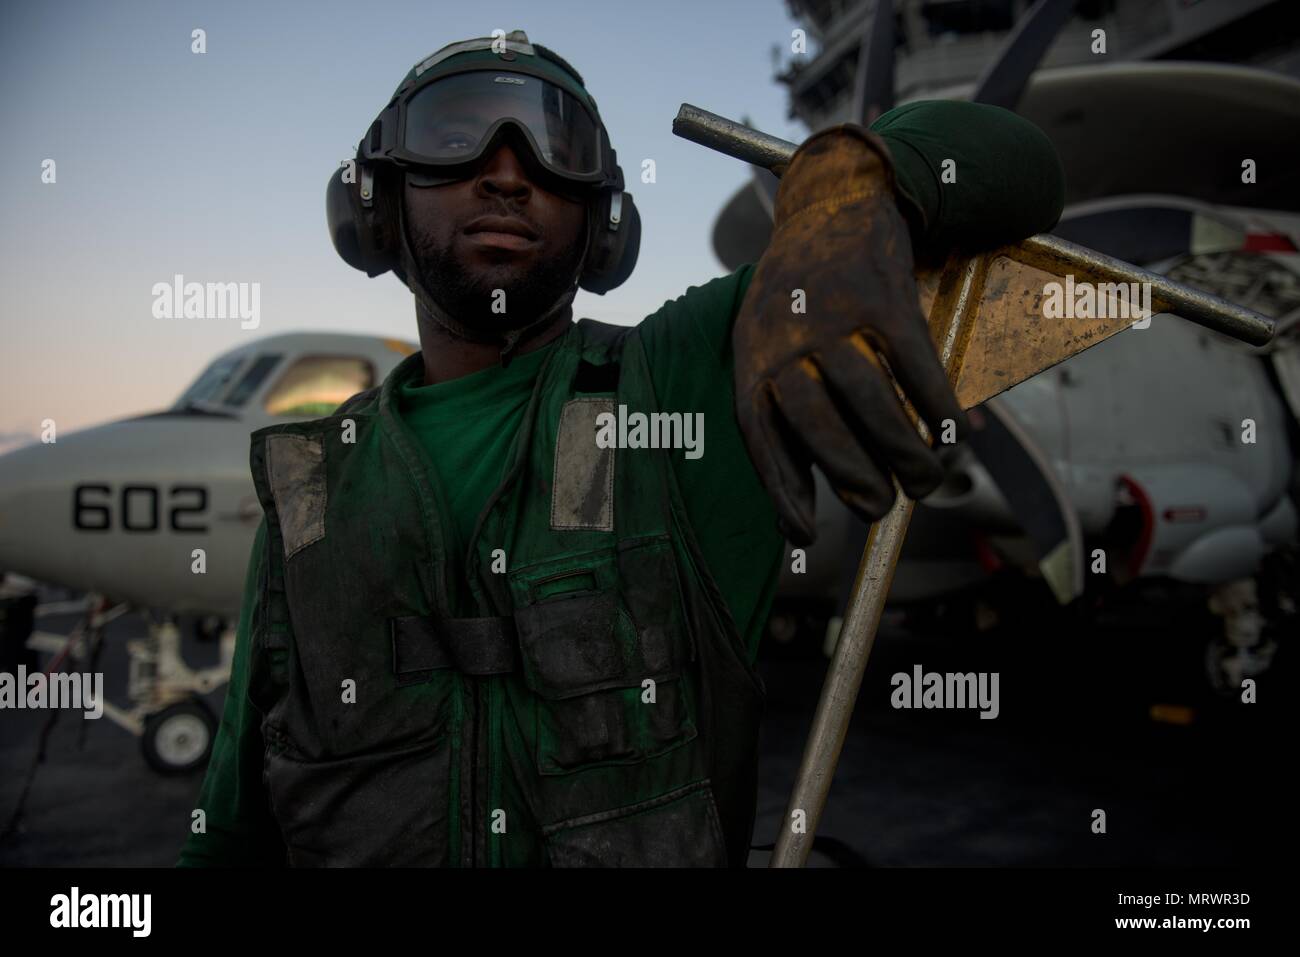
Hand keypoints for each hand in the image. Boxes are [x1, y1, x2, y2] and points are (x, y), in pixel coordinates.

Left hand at [732, 125, 967, 545]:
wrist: (831, 199)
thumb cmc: (800, 295)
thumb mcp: (770, 344)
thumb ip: (785, 415)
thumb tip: (806, 506)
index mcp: (751, 353)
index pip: (758, 431)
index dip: (780, 488)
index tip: (803, 537)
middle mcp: (784, 333)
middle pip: (814, 417)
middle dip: (850, 473)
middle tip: (878, 508)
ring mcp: (833, 310)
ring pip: (870, 395)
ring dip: (902, 449)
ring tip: (926, 481)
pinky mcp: (883, 293)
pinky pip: (915, 361)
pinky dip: (938, 404)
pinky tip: (952, 434)